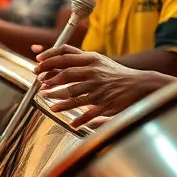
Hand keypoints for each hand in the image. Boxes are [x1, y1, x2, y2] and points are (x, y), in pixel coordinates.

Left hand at [33, 44, 157, 127]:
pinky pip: (88, 113)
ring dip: (57, 98)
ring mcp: (99, 88)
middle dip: (49, 80)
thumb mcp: (98, 60)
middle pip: (65, 74)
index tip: (37, 62)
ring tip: (47, 99)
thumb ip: (78, 59)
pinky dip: (79, 119)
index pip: (65, 54)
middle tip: (40, 83)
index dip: (49, 57)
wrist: (139, 84)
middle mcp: (94, 72)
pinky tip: (71, 122)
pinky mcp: (105, 103)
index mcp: (91, 59)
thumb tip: (56, 60)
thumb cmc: (115, 73)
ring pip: (72, 94)